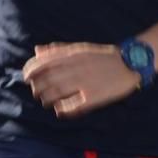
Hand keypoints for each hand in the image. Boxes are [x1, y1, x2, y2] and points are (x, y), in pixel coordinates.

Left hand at [23, 43, 139, 117]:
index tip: (26, 77)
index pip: (42, 63)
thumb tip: (37, 51)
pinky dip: (62, 109)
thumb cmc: (104, 56)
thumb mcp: (81, 48)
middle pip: (47, 80)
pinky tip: (59, 110)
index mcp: (72, 55)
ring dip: (46, 99)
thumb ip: (59, 50)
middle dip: (37, 87)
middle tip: (37, 92)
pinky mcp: (94, 97)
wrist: (130, 63)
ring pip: (56, 93)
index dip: (30, 71)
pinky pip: (73, 106)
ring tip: (46, 101)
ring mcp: (85, 83)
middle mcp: (76, 68)